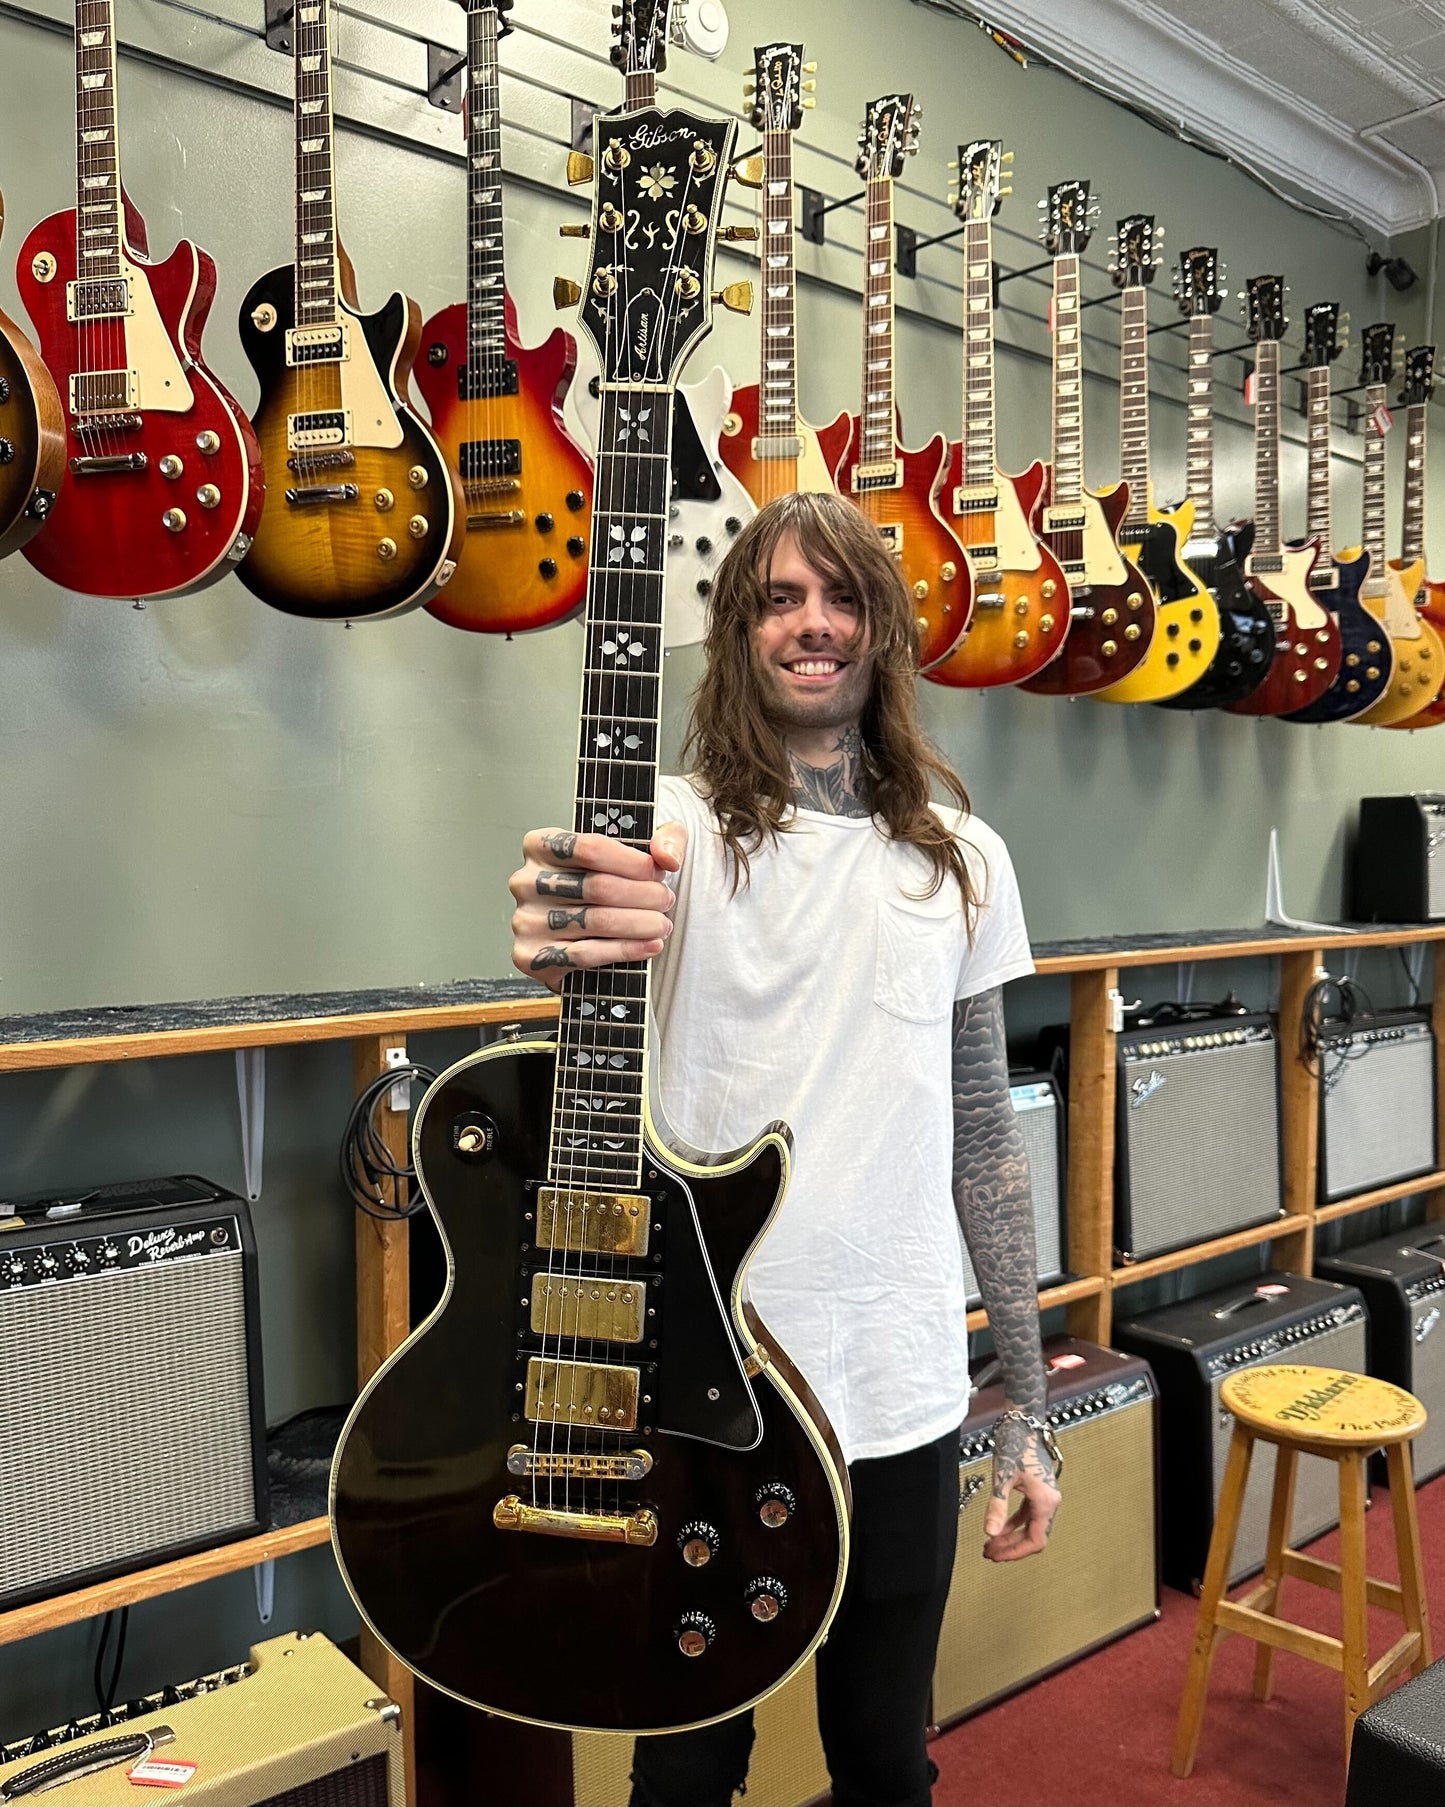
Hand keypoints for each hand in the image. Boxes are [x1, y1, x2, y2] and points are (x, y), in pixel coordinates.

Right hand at [509, 824, 688, 992]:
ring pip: (596, 921)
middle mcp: (526, 881)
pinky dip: (625, 950)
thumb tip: (668, 857)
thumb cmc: (606, 885)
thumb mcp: (638, 849)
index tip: (659, 873)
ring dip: (640, 924)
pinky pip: (586, 954)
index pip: (590, 847)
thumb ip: (664, 837)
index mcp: (541, 845)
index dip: (632, 862)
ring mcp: (526, 920)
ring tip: (662, 925)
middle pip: (597, 887)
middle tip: (666, 901)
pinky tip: (649, 946)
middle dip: (644, 896)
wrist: (579, 936)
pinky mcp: (531, 956)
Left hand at [982, 1417, 1060, 1562]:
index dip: (1015, 1552)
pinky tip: (999, 1527)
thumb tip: (990, 1532)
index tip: (997, 1555)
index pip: (1036, 1540)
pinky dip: (1014, 1523)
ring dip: (1012, 1536)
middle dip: (1011, 1547)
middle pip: (1034, 1536)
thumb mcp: (1002, 1476)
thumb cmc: (1015, 1443)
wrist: (1022, 1420)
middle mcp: (1050, 1501)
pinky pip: (1028, 1514)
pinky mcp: (1038, 1489)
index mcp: (1046, 1501)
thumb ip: (998, 1506)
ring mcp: (1045, 1495)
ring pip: (1031, 1526)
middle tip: (989, 1552)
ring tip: (991, 1544)